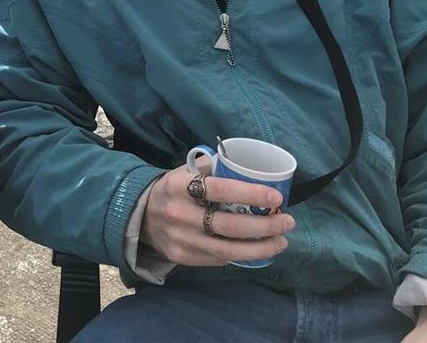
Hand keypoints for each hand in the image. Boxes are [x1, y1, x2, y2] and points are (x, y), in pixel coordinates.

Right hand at [139, 165, 294, 266]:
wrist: (140, 215)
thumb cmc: (173, 189)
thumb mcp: (185, 171)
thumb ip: (212, 169)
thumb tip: (248, 169)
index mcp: (180, 186)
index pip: (220, 190)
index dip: (250, 194)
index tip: (276, 197)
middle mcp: (179, 213)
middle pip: (229, 225)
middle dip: (264, 226)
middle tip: (287, 222)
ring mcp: (181, 238)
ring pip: (228, 249)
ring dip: (260, 248)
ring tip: (281, 242)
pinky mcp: (182, 256)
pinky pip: (219, 258)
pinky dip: (242, 255)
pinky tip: (258, 249)